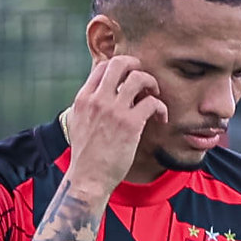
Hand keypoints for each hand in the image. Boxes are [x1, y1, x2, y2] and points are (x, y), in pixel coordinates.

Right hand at [66, 56, 164, 193]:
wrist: (88, 177)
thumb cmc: (87, 154)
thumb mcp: (79, 123)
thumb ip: (89, 106)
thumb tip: (100, 95)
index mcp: (83, 98)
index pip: (103, 67)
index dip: (120, 68)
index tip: (129, 81)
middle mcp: (97, 99)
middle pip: (119, 63)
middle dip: (137, 67)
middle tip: (146, 81)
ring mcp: (114, 110)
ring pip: (138, 78)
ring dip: (152, 84)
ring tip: (155, 97)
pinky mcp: (130, 124)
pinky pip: (152, 102)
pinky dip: (161, 108)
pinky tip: (161, 119)